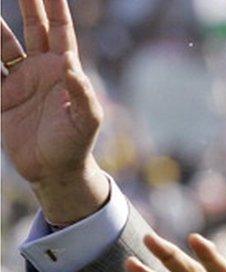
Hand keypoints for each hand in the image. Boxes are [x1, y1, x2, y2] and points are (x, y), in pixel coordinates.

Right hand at [1, 0, 107, 223]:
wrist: (54, 171)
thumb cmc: (76, 145)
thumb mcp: (86, 120)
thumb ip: (81, 93)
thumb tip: (71, 64)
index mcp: (64, 70)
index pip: (61, 31)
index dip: (56, 7)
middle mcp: (42, 70)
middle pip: (32, 28)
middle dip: (27, 4)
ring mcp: (20, 82)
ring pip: (3, 45)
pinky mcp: (2, 97)